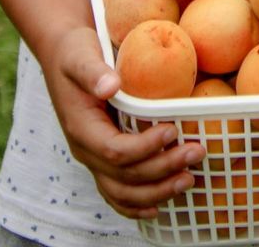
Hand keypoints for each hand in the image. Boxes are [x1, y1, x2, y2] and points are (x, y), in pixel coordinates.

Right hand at [40, 26, 205, 221]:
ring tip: (188, 179)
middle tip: (196, 153)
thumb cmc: (74, 52)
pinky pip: (116, 191)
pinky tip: (159, 206)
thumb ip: (93, 72)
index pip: (115, 151)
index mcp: (81, 128)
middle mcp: (85, 150)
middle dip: (162, 169)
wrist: (61, 55)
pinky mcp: (101, 157)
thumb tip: (111, 85)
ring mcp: (92, 157)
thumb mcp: (80, 55)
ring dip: (156, 191)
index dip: (146, 147)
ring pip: (122, 192)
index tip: (173, 130)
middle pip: (124, 176)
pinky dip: (137, 203)